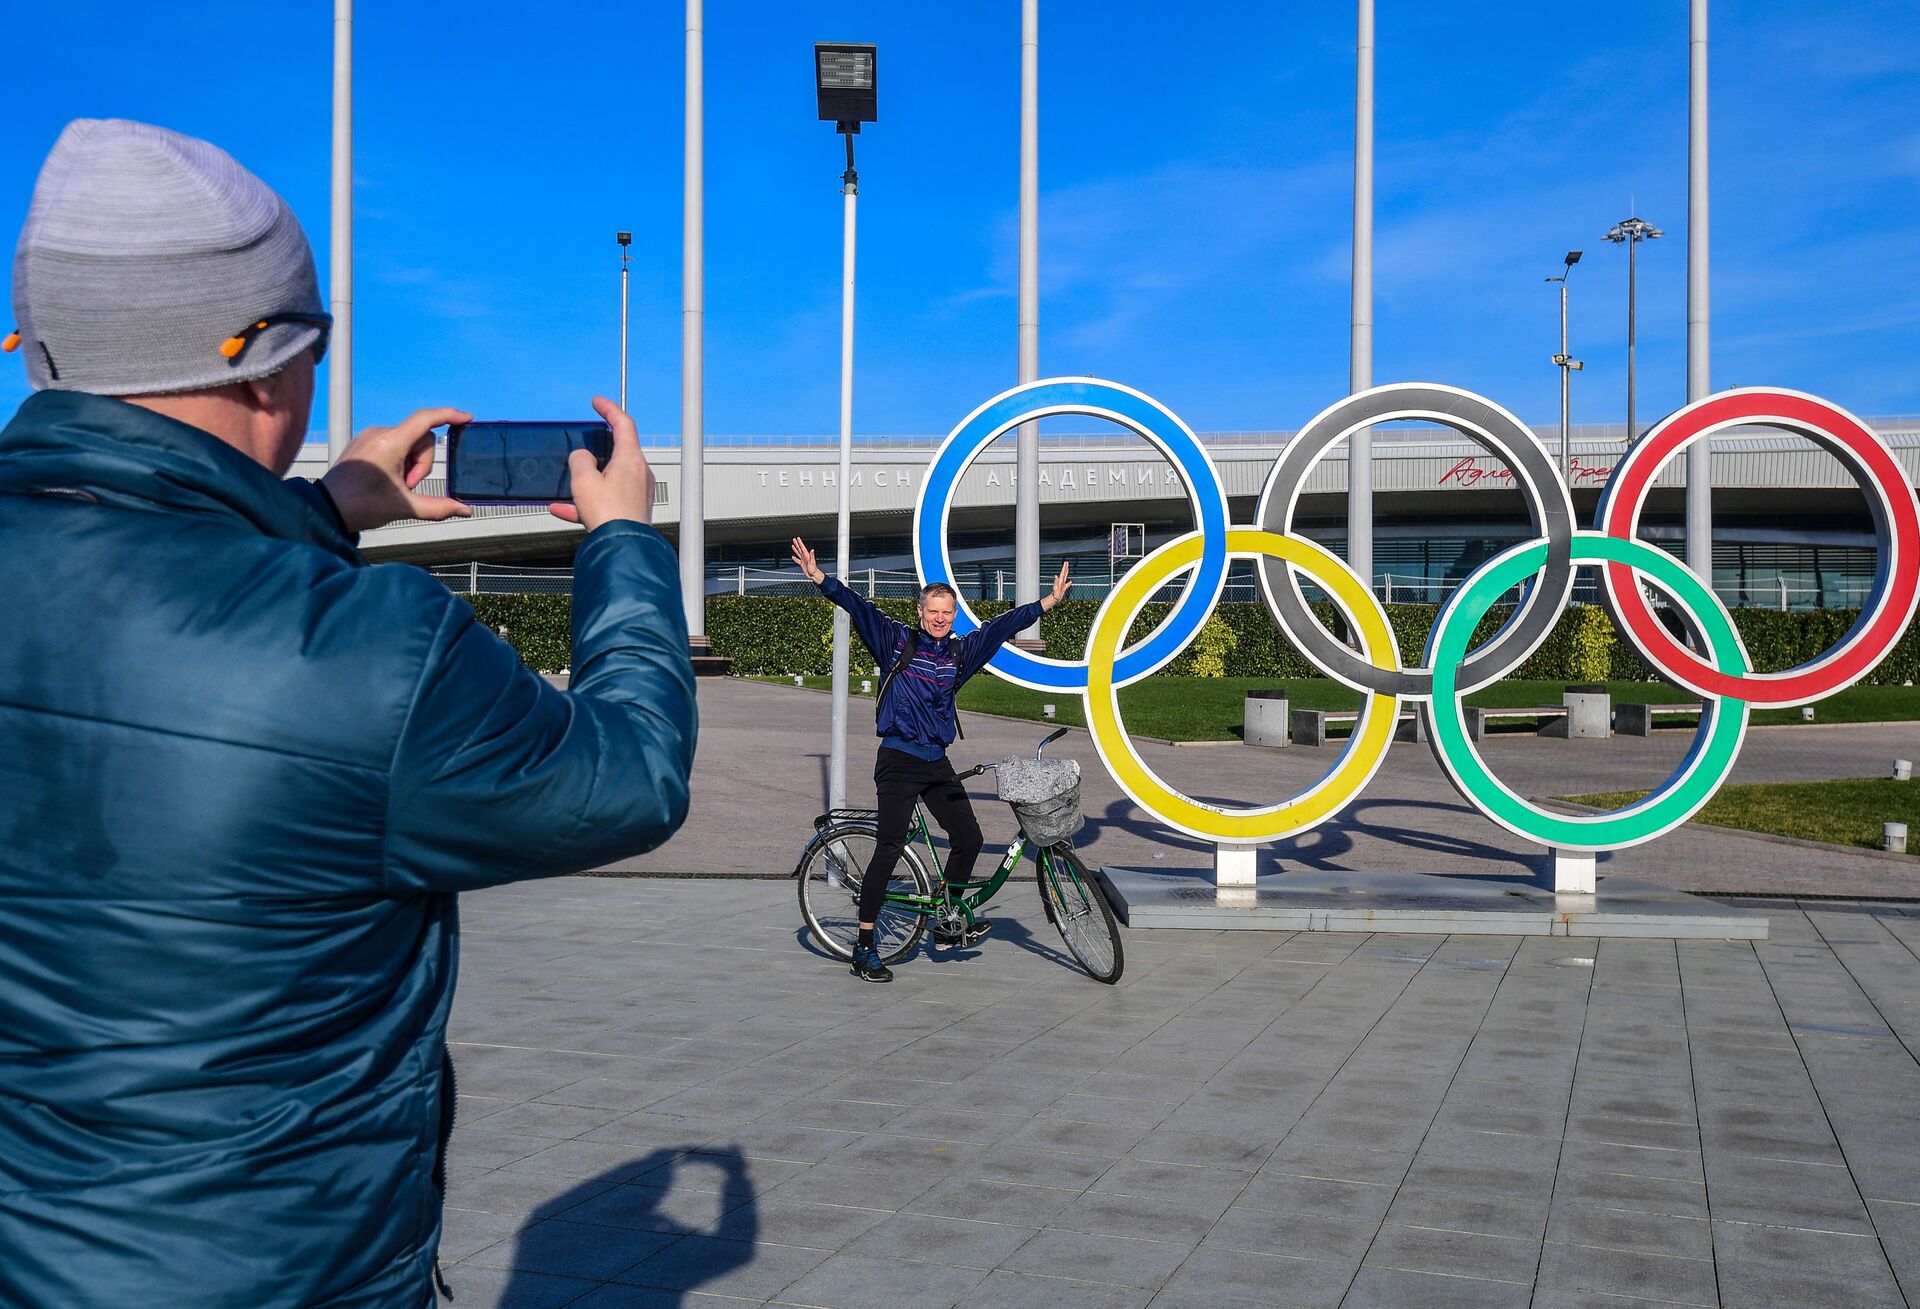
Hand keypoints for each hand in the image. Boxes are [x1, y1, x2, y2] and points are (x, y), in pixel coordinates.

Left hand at [319, 406, 474, 532]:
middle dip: (422, 463)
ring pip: (408, 441)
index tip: (467, 418)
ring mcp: (369, 435)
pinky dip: (399, 459)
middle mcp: (379, 433)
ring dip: (410, 463)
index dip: (449, 415)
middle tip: (408, 486)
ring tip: (396, 485)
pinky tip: (387, 479)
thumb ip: (438, 507)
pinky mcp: (363, 442)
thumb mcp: (404, 507)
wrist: (327, 509)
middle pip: (421, 438)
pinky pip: (392, 443)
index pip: (426, 420)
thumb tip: (465, 510)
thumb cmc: (361, 506)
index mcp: (391, 443)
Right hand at [549, 396, 654, 530]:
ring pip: (609, 479)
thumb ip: (579, 460)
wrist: (622, 549)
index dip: (609, 409)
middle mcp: (639, 474)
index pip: (624, 424)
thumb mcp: (583, 480)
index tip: (598, 403)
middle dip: (597, 450)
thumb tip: (582, 458)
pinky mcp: (632, 510)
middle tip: (583, 447)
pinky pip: (605, 500)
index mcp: (631, 459)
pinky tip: (564, 509)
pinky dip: (586, 502)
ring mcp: (638, 493)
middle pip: (618, 452)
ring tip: (569, 488)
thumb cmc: (610, 516)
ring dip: (588, 481)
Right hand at [790, 536, 824, 583]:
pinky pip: (797, 560)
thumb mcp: (812, 562)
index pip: (802, 547)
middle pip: (800, 549)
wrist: (813, 574)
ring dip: (795, 549)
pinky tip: (793, 557)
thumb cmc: (813, 569)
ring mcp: (803, 560)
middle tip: (794, 539)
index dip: (800, 542)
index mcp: (807, 555)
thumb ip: (812, 555)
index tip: (798, 538)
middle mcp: (805, 557)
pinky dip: (795, 558)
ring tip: (793, 545)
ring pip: (798, 553)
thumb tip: (812, 550)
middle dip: (797, 544)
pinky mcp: (802, 564)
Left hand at [1041, 559, 1070, 610]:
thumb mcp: (1055, 588)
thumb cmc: (1055, 595)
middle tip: (1066, 562)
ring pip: (1065, 577)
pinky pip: (1067, 585)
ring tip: (1067, 568)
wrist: (1054, 599)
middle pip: (1064, 573)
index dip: (1064, 568)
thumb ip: (1056, 582)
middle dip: (1065, 568)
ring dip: (1066, 573)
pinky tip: (1070, 582)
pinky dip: (1069, 583)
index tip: (1066, 563)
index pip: (1063, 573)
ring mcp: (1062, 585)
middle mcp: (1061, 582)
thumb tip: (1056, 576)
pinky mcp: (1063, 589)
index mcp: (1060, 581)